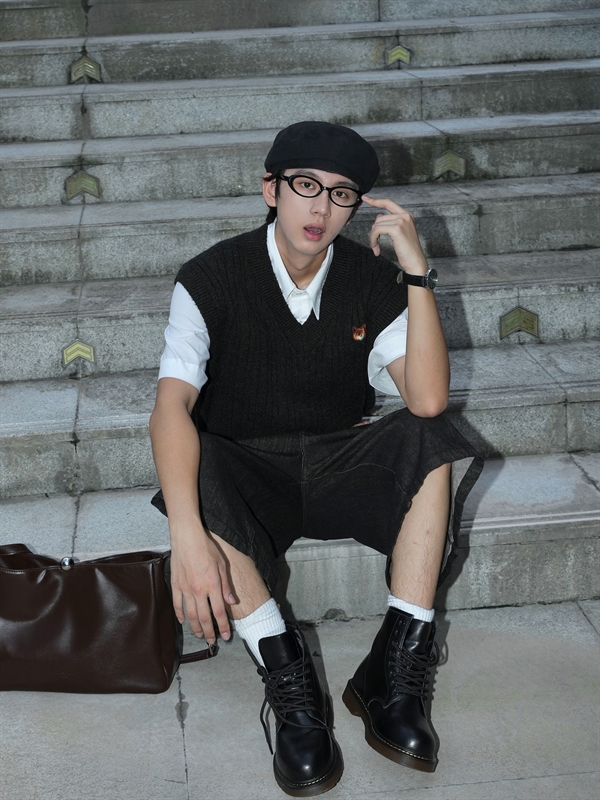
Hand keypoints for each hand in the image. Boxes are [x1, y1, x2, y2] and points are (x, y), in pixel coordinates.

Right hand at [169, 523, 236, 644]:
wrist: (187, 537)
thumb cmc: (207, 548)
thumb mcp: (222, 564)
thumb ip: (226, 585)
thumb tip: (231, 602)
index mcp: (212, 585)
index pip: (219, 612)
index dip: (223, 626)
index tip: (226, 636)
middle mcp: (198, 590)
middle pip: (204, 617)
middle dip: (209, 632)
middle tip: (211, 641)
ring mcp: (185, 589)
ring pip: (190, 615)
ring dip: (195, 627)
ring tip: (199, 635)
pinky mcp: (176, 584)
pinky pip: (177, 604)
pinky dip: (179, 614)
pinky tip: (183, 621)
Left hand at [362, 195, 427, 273]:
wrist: (416, 262)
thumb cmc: (408, 251)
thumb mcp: (399, 234)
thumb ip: (390, 223)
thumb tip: (379, 216)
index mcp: (407, 215)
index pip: (388, 203)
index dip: (375, 200)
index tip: (365, 198)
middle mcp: (405, 215)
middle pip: (379, 218)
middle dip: (374, 231)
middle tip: (374, 244)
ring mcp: (401, 221)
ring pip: (376, 225)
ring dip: (373, 238)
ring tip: (376, 248)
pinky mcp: (396, 229)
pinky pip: (377, 230)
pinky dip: (373, 240)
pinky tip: (377, 250)